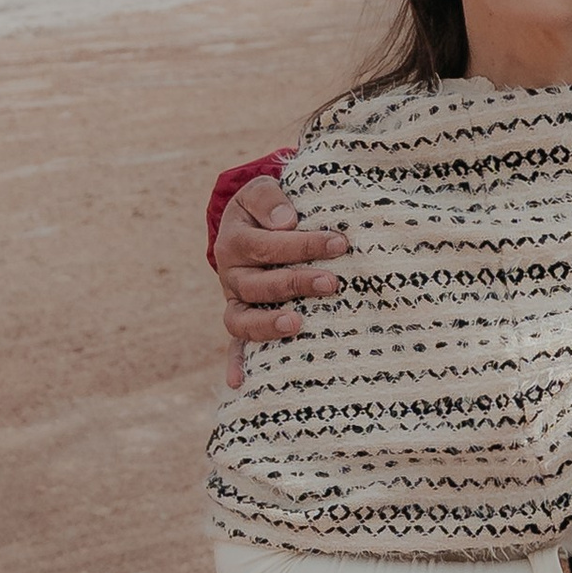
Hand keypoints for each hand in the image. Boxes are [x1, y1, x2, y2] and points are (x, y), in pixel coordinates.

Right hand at [216, 176, 347, 382]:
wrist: (249, 225)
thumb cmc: (267, 209)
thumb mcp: (260, 190)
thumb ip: (270, 199)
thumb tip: (287, 222)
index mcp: (235, 241)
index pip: (268, 244)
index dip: (303, 244)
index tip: (339, 243)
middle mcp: (232, 275)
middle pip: (259, 284)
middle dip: (296, 283)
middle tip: (332, 282)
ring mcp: (235, 302)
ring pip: (242, 319)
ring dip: (269, 324)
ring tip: (298, 323)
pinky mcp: (242, 321)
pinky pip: (235, 346)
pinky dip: (236, 363)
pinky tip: (239, 382)